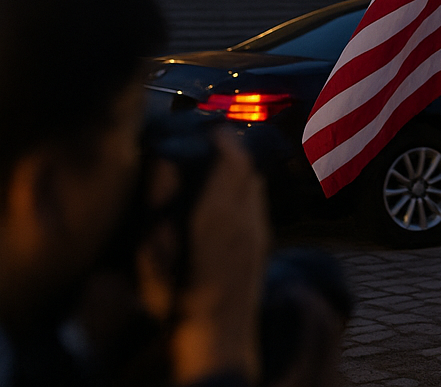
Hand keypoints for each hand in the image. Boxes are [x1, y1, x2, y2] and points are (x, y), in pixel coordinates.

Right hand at [168, 131, 269, 384]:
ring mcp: (260, 229)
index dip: (221, 137)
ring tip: (218, 166)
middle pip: (248, 168)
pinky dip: (246, 191)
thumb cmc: (176, 294)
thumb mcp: (154, 248)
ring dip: (240, 170)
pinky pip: (258, 204)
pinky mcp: (264, 244)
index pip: (232, 157)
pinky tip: (228, 200)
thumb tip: (164, 160)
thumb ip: (160, 201)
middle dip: (231, 150)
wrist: (217, 334)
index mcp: (220, 209)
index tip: (207, 128)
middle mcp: (248, 213)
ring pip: (256, 185)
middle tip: (211, 142)